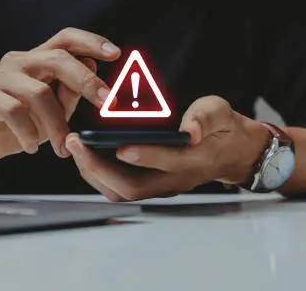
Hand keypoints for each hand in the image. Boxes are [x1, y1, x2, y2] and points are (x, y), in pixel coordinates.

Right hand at [0, 28, 120, 162]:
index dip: (91, 41)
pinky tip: (32, 147)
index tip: (116, 53)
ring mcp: (0, 77)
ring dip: (56, 124)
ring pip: (39, 93)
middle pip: (57, 59)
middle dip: (86, 81)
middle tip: (106, 103)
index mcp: (39, 59)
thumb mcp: (55, 109)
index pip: (66, 38)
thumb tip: (92, 66)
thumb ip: (71, 91)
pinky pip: (14, 112)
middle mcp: (19, 61)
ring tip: (62, 148)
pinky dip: (28, 133)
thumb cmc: (23, 122)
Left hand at [65, 96, 269, 201]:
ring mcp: (161, 186)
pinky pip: (119, 188)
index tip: (119, 146)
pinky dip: (98, 174)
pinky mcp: (151, 185)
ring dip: (93, 173)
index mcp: (194, 160)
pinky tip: (84, 155)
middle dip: (99, 168)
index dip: (144, 156)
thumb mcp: (220, 113)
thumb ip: (205, 118)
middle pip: (132, 187)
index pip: (167, 163)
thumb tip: (190, 131)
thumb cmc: (222, 128)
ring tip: (74, 148)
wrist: (231, 151)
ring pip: (121, 191)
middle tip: (76, 143)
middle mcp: (174, 180)